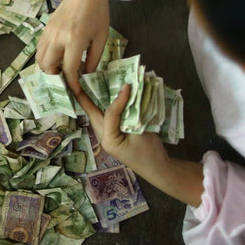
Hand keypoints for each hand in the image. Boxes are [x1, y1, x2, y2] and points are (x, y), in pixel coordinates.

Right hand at [36, 0, 123, 91]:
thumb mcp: (101, 38)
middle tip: (66, 78)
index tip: (76, 90)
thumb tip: (86, 75)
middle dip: (56, 76)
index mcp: (75, 40)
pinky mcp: (46, 28)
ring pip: (40, 58)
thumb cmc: (98, 13)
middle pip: (48, 66)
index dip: (72, 83)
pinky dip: (45, 56)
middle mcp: (58, 37)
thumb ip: (93, 59)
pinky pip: (39, 48)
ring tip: (60, 68)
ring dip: (48, 67)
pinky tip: (57, 56)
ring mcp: (49, 32)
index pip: (69, 69)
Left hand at [76, 84, 204, 207]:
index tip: (126, 86)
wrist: (158, 168)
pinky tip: (116, 92)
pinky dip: (113, 102)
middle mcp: (104, 134)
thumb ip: (131, 114)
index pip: (109, 114)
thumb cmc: (148, 154)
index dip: (117, 99)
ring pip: (100, 111)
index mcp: (107, 138)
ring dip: (99, 96)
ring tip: (97, 79)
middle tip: (86, 75)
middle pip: (92, 110)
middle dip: (88, 94)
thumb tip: (128, 91)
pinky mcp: (117, 129)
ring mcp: (110, 132)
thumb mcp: (140, 134)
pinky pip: (111, 113)